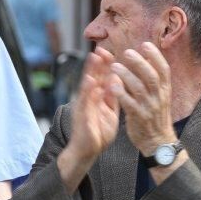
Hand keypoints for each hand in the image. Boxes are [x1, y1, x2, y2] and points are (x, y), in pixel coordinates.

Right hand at [65, 47, 119, 163]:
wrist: (88, 151)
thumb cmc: (98, 131)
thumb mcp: (110, 112)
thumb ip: (113, 96)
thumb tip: (117, 79)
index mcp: (97, 98)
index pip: (101, 78)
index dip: (105, 65)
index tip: (109, 51)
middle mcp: (88, 99)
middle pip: (93, 78)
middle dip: (96, 63)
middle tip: (100, 48)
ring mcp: (84, 107)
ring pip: (87, 86)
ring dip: (90, 72)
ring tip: (94, 59)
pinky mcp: (82, 117)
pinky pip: (86, 103)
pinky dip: (89, 92)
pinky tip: (91, 83)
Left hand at [109, 42, 173, 154]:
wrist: (158, 141)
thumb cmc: (155, 116)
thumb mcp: (160, 97)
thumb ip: (154, 80)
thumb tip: (147, 59)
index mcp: (164, 90)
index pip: (164, 69)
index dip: (155, 56)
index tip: (145, 45)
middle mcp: (159, 97)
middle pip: (151, 76)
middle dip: (139, 62)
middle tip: (127, 52)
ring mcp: (149, 108)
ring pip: (139, 88)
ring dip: (126, 75)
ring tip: (114, 66)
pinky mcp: (139, 118)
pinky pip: (130, 104)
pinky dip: (121, 94)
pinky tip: (112, 86)